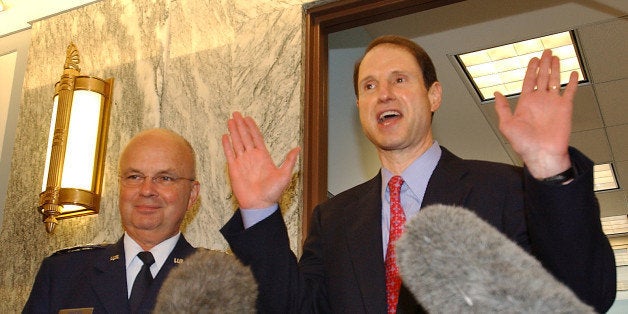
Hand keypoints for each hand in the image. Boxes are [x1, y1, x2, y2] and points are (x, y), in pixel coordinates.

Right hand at [222, 112, 299, 208]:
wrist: (259, 205)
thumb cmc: (272, 193)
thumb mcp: (285, 175)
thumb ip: (289, 161)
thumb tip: (298, 148)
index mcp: (263, 157)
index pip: (256, 138)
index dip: (252, 127)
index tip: (248, 118)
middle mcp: (252, 157)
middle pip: (245, 137)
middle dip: (241, 125)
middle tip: (236, 113)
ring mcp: (242, 162)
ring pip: (237, 143)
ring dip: (233, 131)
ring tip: (230, 120)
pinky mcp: (234, 169)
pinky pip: (229, 154)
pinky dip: (227, 145)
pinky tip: (225, 136)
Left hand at [494, 49, 575, 178]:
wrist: (542, 154)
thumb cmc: (523, 144)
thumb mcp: (506, 125)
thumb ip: (502, 108)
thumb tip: (496, 93)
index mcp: (526, 103)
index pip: (529, 81)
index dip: (531, 70)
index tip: (533, 60)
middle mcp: (540, 102)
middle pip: (542, 77)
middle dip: (544, 64)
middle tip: (546, 52)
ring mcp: (553, 104)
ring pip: (554, 81)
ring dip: (555, 68)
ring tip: (556, 57)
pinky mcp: (565, 108)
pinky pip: (569, 92)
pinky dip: (571, 82)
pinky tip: (572, 73)